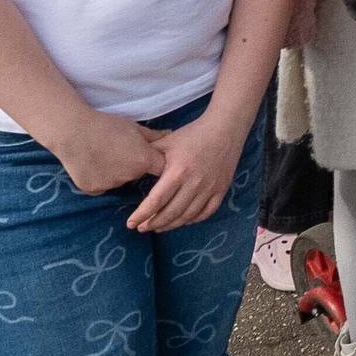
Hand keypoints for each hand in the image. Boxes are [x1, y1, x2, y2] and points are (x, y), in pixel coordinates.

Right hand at [53, 111, 165, 195]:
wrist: (72, 131)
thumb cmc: (106, 125)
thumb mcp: (134, 127)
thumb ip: (154, 135)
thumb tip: (171, 135)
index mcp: (144, 160)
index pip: (161, 169)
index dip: (156, 163)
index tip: (149, 157)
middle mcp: (130, 176)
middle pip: (137, 175)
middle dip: (133, 166)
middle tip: (119, 151)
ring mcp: (111, 185)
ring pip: (118, 180)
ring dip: (115, 172)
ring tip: (102, 155)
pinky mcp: (94, 190)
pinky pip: (101, 186)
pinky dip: (98, 178)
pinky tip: (91, 164)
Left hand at [127, 111, 242, 232]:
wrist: (225, 128)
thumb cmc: (192, 134)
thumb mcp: (166, 142)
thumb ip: (148, 157)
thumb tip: (131, 167)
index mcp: (178, 171)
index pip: (156, 201)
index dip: (142, 215)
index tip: (131, 224)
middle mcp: (194, 183)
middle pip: (171, 212)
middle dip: (154, 224)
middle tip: (142, 228)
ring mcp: (210, 188)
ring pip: (188, 216)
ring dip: (171, 224)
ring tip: (159, 227)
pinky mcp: (222, 189)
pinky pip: (207, 212)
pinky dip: (194, 220)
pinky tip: (184, 220)